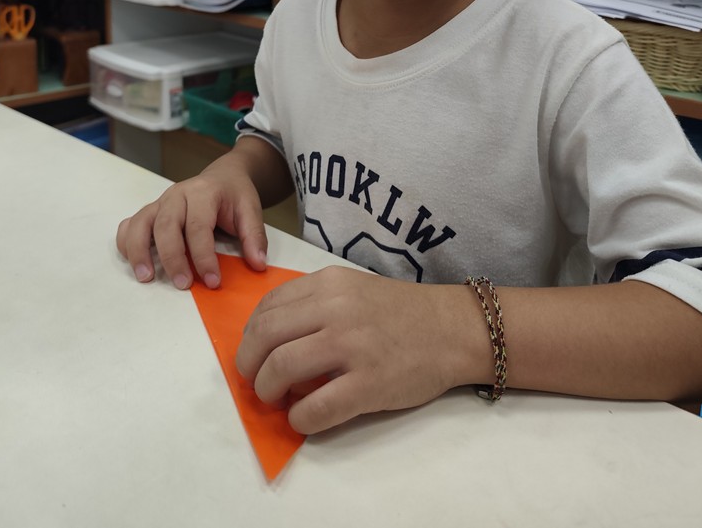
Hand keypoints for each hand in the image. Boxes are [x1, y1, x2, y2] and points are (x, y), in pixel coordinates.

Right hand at [116, 165, 267, 290]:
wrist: (224, 175)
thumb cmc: (235, 195)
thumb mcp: (251, 209)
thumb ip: (254, 235)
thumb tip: (258, 264)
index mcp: (203, 192)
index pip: (198, 227)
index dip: (204, 257)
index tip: (213, 282)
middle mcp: (177, 195)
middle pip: (166, 226)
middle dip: (172, 258)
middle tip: (183, 285)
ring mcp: (160, 202)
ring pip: (140, 223)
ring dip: (139, 251)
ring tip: (146, 278)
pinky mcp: (150, 211)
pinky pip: (130, 224)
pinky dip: (127, 242)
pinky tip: (134, 262)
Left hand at [236, 266, 480, 433]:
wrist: (453, 329)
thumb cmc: (401, 311)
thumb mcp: (353, 289)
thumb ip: (314, 304)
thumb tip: (269, 339)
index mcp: (329, 283)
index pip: (268, 306)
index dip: (250, 334)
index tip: (254, 352)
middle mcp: (336, 309)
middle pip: (265, 337)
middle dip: (248, 365)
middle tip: (254, 380)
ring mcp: (352, 346)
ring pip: (281, 369)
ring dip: (267, 391)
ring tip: (276, 399)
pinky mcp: (369, 384)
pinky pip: (315, 408)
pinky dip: (298, 419)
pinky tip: (303, 418)